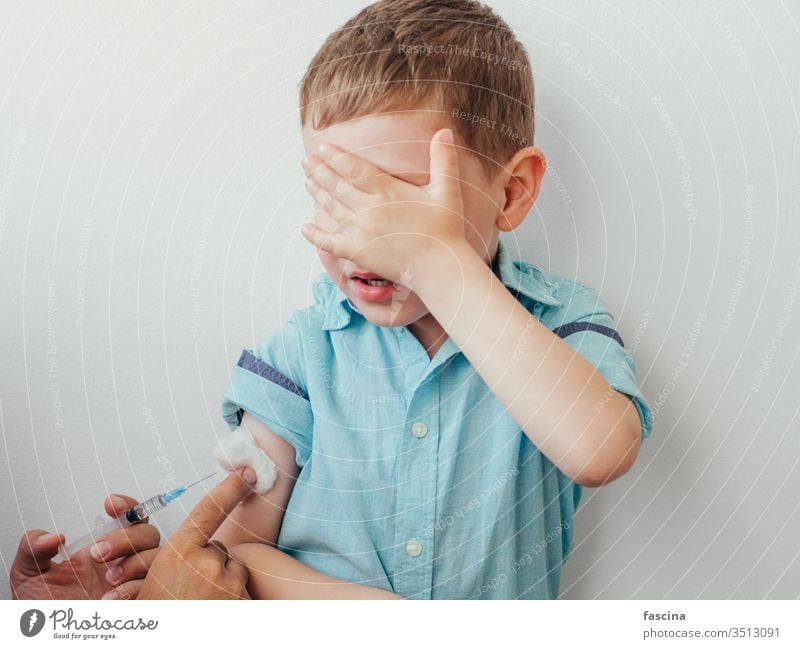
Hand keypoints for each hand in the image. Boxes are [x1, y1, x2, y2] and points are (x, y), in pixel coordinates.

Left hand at [10, 494, 160, 599]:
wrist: (45, 639)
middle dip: (125, 538)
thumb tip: (51, 537)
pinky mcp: (138, 602)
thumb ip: (33, 548)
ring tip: (108, 579)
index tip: (111, 505)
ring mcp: (133, 582)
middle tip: (98, 553)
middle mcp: (123, 562)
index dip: (127, 506)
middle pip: (147, 533)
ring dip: (134, 564)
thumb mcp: (28, 573)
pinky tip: (110, 598)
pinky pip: (152, 587)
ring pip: (155, 557)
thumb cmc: (41, 610)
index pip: (129, 517)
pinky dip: (133, 590)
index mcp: (103, 548)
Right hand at [136, 467, 255, 599]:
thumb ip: (161, 561)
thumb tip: (184, 550)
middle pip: (219, 550)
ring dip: (222, 585)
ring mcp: (229, 585)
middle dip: (209, 565)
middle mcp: (207, 566)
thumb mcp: (143, 586)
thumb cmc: (152, 622)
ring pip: (233, 572)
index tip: (247, 473)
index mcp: (179, 554)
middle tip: (190, 591)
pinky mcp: (244, 602)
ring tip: (200, 605)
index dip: (229, 489)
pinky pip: (244, 593)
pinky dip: (232, 602)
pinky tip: (213, 612)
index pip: (209, 511)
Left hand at [300, 128, 466, 289]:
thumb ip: (444, 160)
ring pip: (333, 209)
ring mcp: (362, 232)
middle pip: (337, 186)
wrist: (440, 267)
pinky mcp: (359, 253)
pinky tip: (304, 227)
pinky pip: (331, 243)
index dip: (336, 157)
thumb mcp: (447, 190)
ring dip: (318, 194)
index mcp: (388, 191)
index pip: (354, 169)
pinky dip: (316, 236)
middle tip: (306, 160)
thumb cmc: (446, 229)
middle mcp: (370, 210)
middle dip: (320, 171)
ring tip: (307, 181)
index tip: (322, 147)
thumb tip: (445, 130)